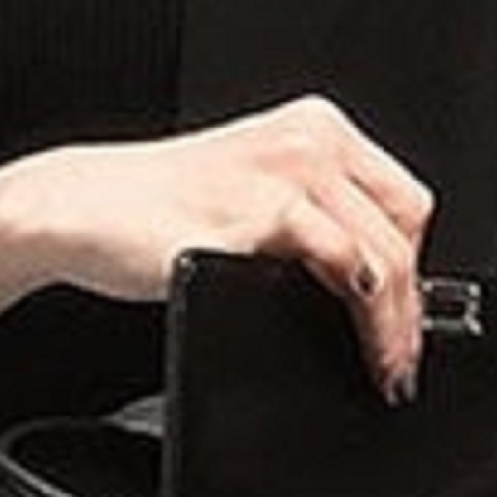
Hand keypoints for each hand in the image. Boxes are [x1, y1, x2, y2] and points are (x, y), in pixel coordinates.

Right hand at [0, 97, 434, 397]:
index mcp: (314, 129)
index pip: (401, 199)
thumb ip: (310, 224)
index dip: (413, 265)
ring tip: (387, 367)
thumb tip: (363, 288)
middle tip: (403, 359)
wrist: (82, 206)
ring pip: (383, 254)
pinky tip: (357, 347)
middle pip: (404, 229)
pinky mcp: (261, 214)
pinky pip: (342, 265)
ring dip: (395, 323)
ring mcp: (288, 174)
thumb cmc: (152, 207)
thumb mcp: (252, 197)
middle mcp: (310, 141)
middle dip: (412, 305)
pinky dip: (364, 317)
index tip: (405, 318)